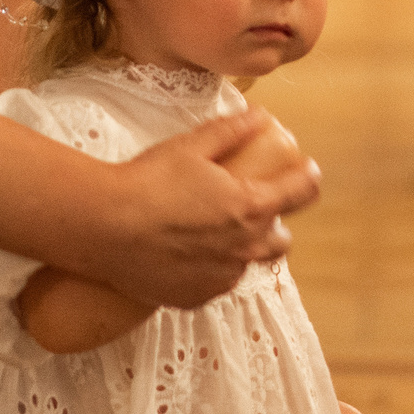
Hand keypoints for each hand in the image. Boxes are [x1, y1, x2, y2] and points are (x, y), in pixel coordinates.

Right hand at [90, 112, 321, 308]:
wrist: (105, 227)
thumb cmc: (148, 182)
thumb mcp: (192, 145)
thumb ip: (230, 130)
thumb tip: (259, 116)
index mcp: (251, 208)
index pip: (300, 193)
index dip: (308, 177)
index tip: (307, 170)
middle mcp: (244, 249)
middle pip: (281, 241)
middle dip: (275, 224)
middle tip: (253, 206)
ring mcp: (220, 278)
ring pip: (247, 264)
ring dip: (241, 248)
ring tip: (214, 231)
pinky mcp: (194, 297)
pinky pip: (215, 282)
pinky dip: (211, 268)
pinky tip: (189, 253)